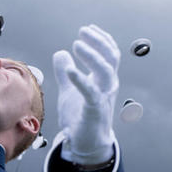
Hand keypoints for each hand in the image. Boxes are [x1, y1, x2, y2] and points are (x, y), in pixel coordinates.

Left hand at [52, 24, 119, 164]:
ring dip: (92, 55)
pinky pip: (90, 92)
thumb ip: (66, 72)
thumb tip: (60, 53)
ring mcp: (103, 96)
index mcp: (104, 79)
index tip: (88, 29)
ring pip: (105, 70)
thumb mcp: (70, 89)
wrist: (86, 142)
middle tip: (83, 32)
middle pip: (111, 57)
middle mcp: (108, 85)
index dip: (101, 39)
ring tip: (77, 45)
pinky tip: (70, 70)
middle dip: (98, 41)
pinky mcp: (94, 109)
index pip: (110, 53)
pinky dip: (81, 79)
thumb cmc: (81, 116)